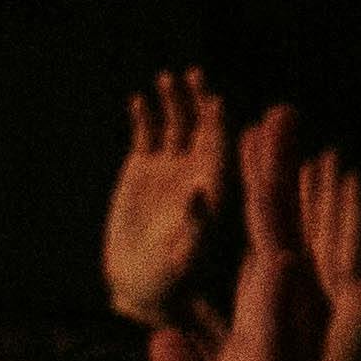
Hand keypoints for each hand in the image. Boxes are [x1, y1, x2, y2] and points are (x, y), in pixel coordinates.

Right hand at [104, 68, 233, 326]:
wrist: (141, 285)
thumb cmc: (170, 281)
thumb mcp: (185, 259)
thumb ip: (196, 227)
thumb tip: (199, 192)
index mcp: (216, 191)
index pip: (222, 150)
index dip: (220, 126)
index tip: (216, 103)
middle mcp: (197, 172)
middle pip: (202, 128)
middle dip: (199, 102)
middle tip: (195, 76)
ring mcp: (170, 168)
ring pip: (176, 124)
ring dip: (173, 101)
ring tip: (166, 78)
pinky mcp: (142, 168)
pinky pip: (146, 134)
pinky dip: (144, 116)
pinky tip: (138, 100)